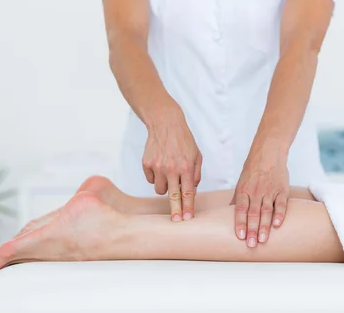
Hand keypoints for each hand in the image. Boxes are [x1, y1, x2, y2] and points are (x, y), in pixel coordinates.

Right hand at [142, 104, 201, 221]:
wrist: (165, 124)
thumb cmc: (183, 140)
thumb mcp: (196, 155)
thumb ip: (195, 174)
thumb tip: (192, 191)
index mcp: (186, 167)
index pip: (188, 193)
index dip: (188, 207)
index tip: (187, 218)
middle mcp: (171, 168)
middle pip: (173, 196)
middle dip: (175, 210)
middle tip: (176, 220)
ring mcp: (157, 166)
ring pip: (159, 189)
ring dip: (165, 187)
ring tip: (168, 174)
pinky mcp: (146, 164)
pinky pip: (150, 180)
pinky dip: (155, 177)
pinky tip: (160, 165)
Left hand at [230, 142, 289, 247]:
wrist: (269, 152)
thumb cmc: (253, 169)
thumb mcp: (241, 182)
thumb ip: (236, 199)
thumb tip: (227, 213)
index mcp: (244, 190)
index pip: (240, 210)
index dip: (240, 223)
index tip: (239, 236)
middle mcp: (256, 192)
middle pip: (253, 213)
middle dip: (252, 230)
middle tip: (251, 244)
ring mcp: (269, 191)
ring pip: (266, 211)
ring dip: (264, 226)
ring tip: (263, 240)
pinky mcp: (281, 190)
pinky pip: (281, 204)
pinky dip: (280, 214)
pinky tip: (277, 225)